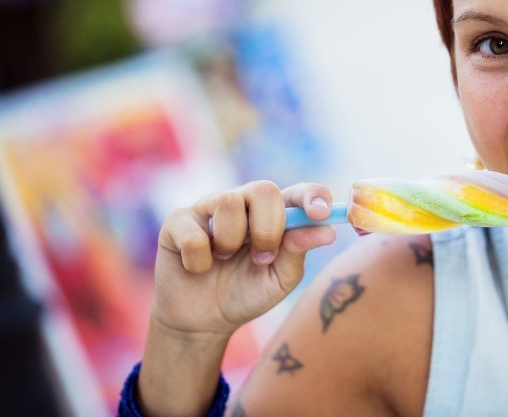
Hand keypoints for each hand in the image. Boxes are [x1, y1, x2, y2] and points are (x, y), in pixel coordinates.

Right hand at [150, 181, 336, 337]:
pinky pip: (194, 233)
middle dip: (268, 227)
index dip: (312, 196)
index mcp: (274, 214)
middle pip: (264, 188)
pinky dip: (200, 261)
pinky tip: (198, 268)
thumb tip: (326, 231)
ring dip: (231, 242)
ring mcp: (209, 208)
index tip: (321, 214)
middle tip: (262, 256)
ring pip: (228, 202)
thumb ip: (298, 252)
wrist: (202, 321)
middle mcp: (243, 203)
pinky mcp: (177, 221)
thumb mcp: (278, 279)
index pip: (298, 192)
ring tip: (225, 261)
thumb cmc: (246, 294)